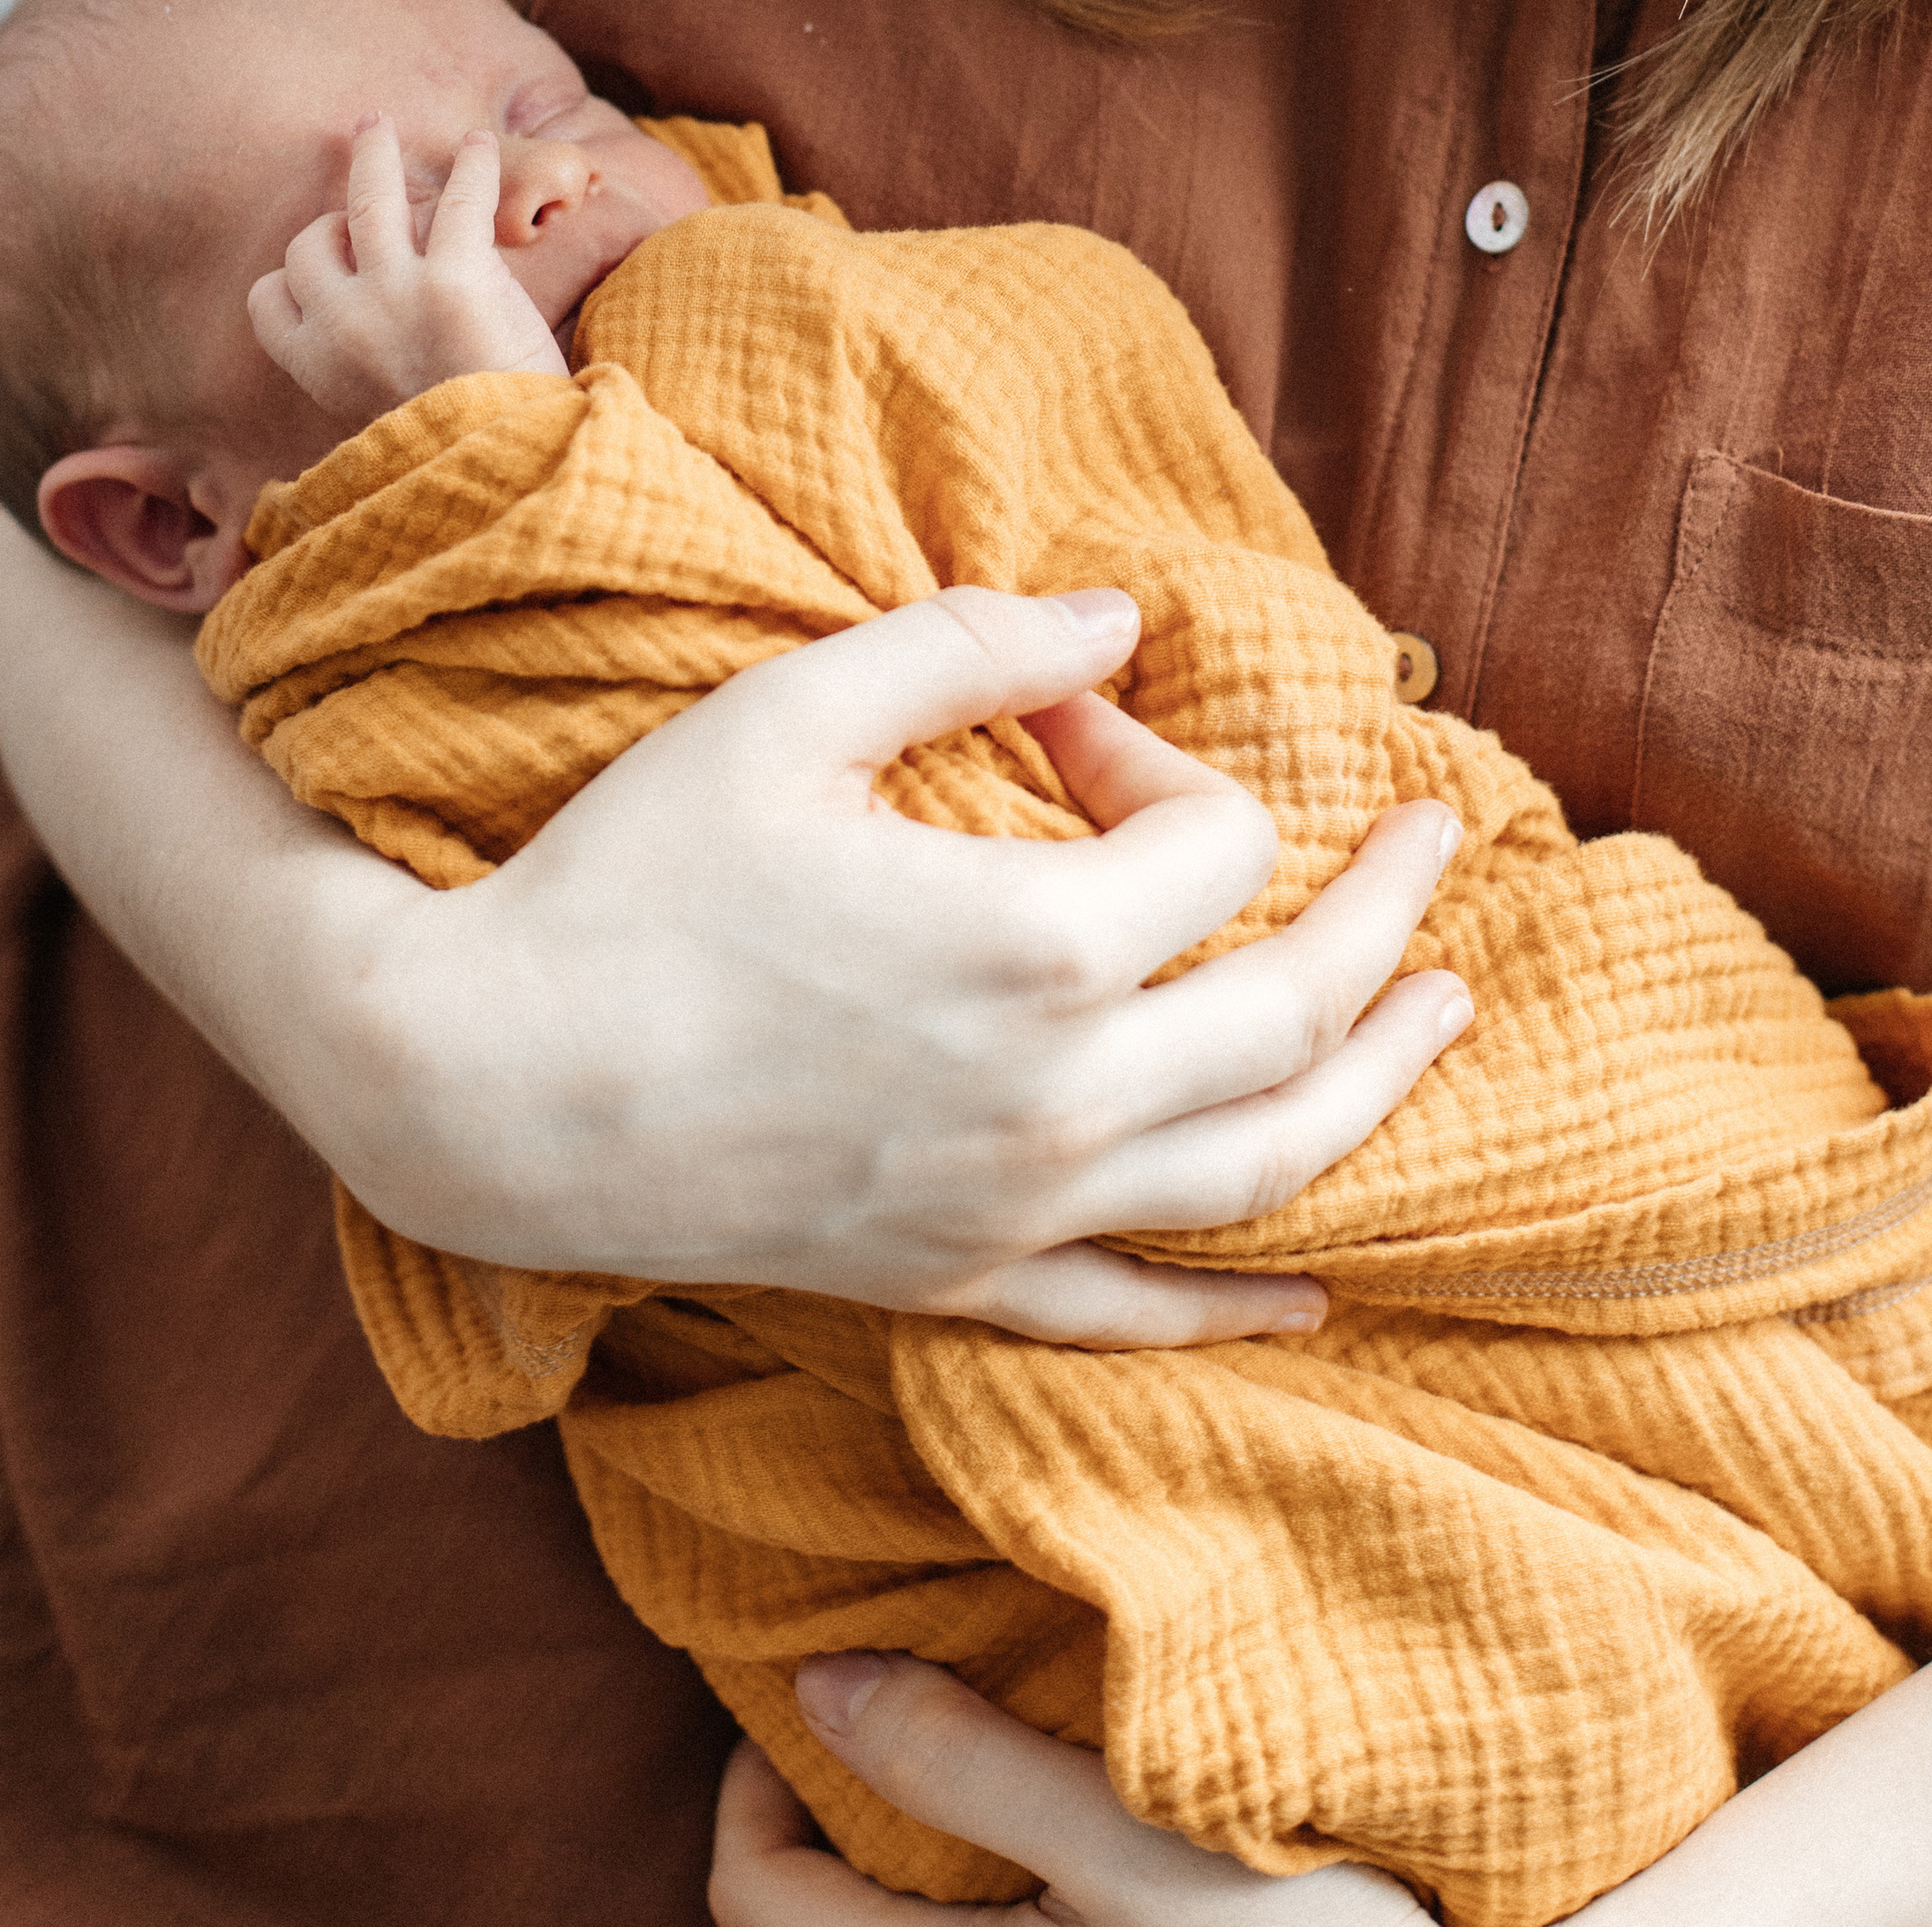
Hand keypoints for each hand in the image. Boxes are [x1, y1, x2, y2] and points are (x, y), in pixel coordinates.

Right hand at [249, 113, 561, 429]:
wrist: (504, 474)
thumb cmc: (451, 454)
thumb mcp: (374, 431)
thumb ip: (353, 389)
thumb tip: (345, 369)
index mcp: (314, 368)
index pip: (269, 299)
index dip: (294, 279)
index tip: (325, 269)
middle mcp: (341, 325)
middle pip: (312, 243)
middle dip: (336, 219)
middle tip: (358, 195)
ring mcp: (395, 296)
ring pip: (371, 201)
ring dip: (374, 156)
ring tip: (377, 125)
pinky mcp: (455, 279)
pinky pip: (457, 201)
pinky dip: (470, 165)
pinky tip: (479, 141)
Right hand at [335, 584, 1471, 1338]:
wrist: (488, 1087)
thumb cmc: (629, 879)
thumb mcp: (789, 713)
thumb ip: (969, 645)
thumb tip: (1119, 618)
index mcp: (1033, 943)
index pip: (1210, 844)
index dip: (1163, 758)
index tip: (1075, 725)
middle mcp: (1060, 1095)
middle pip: (1296, 1010)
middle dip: (1386, 916)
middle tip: (1443, 842)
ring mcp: (1013, 1206)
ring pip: (1264, 1167)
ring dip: (1375, 1083)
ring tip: (1443, 1016)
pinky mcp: (953, 1280)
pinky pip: (1137, 1312)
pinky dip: (1242, 1305)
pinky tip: (1317, 1288)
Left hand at [709, 1659, 1421, 1922]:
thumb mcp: (1135, 1837)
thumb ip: (966, 1766)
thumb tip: (813, 1681)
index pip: (754, 1895)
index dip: (750, 1780)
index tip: (815, 1667)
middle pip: (819, 1903)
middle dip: (836, 1785)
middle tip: (890, 1664)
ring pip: (907, 1908)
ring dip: (916, 1814)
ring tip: (972, 1703)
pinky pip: (988, 1914)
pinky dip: (987, 1848)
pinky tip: (1054, 1767)